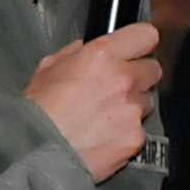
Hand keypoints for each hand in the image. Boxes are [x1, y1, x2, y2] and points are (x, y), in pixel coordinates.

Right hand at [23, 23, 161, 181]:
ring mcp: (132, 110)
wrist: (36, 153)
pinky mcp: (135, 137)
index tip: (137, 49)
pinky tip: (104, 136)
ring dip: (132, 106)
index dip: (141, 42)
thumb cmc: (37, 111)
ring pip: (146, 102)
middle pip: (153, 70)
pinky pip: (139, 130)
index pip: (146, 35)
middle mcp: (123, 80)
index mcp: (102, 56)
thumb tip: (87, 48)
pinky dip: (126, 132)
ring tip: (104, 116)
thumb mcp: (48, 68)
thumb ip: (75, 53)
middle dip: (139, 76)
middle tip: (117, 87)